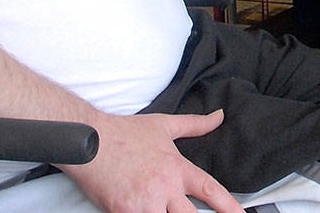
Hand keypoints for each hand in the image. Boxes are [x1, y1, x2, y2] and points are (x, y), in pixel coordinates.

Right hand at [64, 109, 242, 212]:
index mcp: (177, 167)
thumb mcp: (164, 125)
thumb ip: (195, 124)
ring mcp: (145, 201)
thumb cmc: (125, 133)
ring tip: (166, 212)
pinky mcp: (125, 211)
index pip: (211, 190)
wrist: (90, 140)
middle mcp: (165, 186)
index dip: (230, 206)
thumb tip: (219, 116)